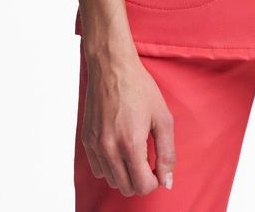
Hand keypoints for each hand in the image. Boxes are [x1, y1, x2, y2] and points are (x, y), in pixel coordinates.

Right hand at [81, 51, 175, 195]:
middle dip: (141, 180)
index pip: (142, 186)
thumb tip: (167, 181)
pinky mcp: (86, 140)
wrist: (112, 67)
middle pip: (126, 187)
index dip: (155, 181)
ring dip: (125, 174)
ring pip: (111, 180)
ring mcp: (95, 145)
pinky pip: (98, 169)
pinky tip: (119, 149)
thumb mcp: (163, 117)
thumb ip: (168, 152)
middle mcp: (109, 148)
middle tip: (148, 162)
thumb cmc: (140, 88)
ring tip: (134, 153)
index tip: (158, 168)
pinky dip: (110, 166)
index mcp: (131, 143)